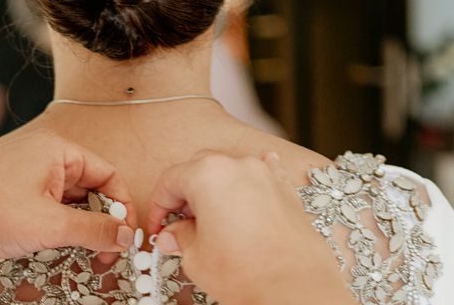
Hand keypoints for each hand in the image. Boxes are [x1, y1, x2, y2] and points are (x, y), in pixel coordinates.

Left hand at [0, 129, 136, 262]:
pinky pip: (48, 204)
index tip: (126, 236)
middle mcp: (44, 155)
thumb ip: (95, 230)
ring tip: (85, 253)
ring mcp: (27, 172)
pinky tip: (57, 245)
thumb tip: (125, 236)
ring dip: (79, 225)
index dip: (122, 206)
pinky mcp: (13, 190)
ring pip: (68, 198)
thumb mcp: (49, 225)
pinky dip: (58, 224)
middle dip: (101, 220)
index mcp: (58, 150)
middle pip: (90, 187)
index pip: (107, 174)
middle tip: (107, 251)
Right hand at [147, 152, 354, 304]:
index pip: (169, 181)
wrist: (295, 289)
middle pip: (198, 169)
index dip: (158, 207)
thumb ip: (180, 238)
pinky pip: (263, 174)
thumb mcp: (196, 257)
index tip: (159, 227)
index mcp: (206, 174)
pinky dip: (250, 182)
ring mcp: (264, 174)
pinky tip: (248, 190)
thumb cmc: (247, 273)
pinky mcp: (285, 189)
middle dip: (185, 195)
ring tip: (211, 220)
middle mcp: (236, 165)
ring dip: (215, 189)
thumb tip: (172, 235)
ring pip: (229, 170)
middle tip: (179, 224)